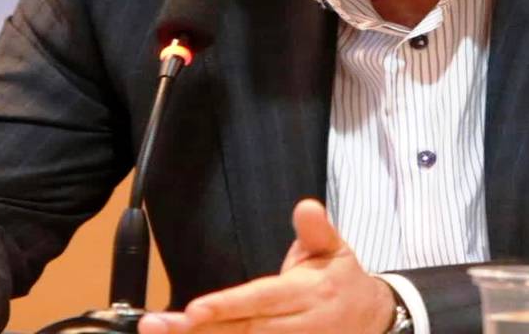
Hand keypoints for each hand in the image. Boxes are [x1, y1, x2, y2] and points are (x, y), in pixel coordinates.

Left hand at [139, 199, 393, 333]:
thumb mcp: (335, 248)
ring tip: (161, 332)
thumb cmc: (342, 279)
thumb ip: (316, 230)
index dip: (227, 306)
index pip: (260, 300)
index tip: (193, 310)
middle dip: (196, 330)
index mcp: (305, 294)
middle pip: (241, 331)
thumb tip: (306, 207)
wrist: (373, 319)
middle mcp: (297, 326)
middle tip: (155, 326)